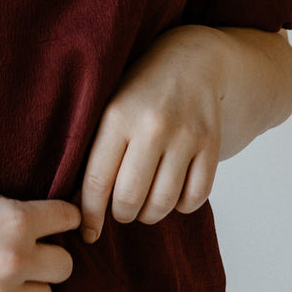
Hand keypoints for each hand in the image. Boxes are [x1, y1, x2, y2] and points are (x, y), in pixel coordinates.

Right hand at [0, 183, 79, 291]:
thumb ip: (15, 209)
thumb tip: (45, 221)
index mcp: (16, 219)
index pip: (70, 218)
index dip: (63, 218)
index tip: (55, 222)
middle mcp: (16, 257)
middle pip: (65, 266)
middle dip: (49, 256)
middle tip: (30, 251)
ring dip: (30, 286)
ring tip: (6, 275)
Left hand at [79, 26, 226, 243]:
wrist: (192, 59)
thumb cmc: (139, 88)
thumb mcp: (109, 106)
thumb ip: (96, 149)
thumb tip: (79, 204)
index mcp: (117, 115)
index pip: (97, 180)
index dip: (90, 214)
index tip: (87, 232)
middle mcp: (151, 126)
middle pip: (130, 198)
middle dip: (122, 214)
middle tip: (121, 210)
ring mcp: (185, 136)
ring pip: (163, 204)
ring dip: (151, 213)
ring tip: (144, 202)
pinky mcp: (211, 145)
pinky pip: (195, 199)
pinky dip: (182, 206)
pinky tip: (173, 192)